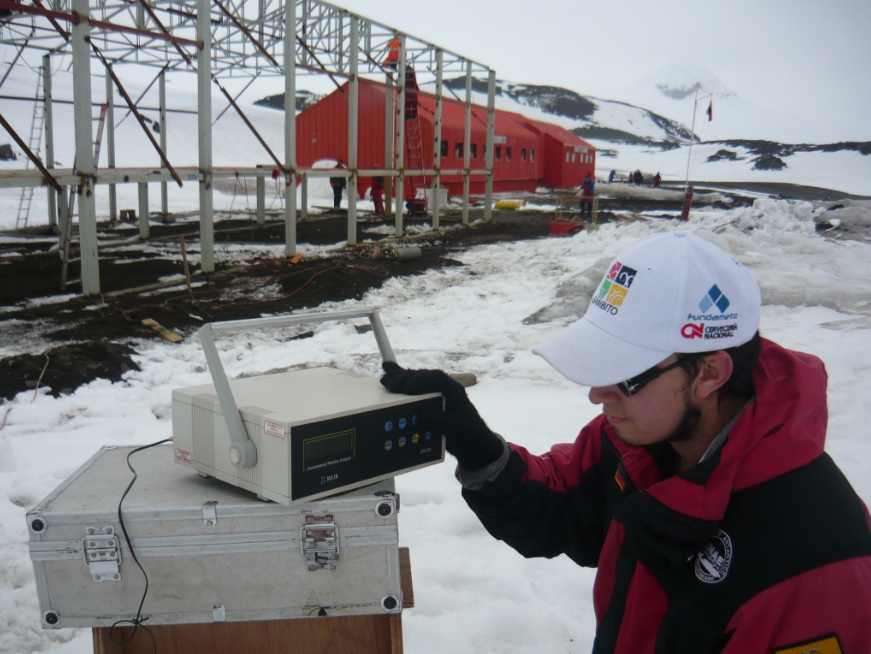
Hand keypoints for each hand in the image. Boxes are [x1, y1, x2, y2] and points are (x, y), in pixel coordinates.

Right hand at [380, 361, 504, 470]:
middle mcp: (445, 388)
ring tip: (384, 378)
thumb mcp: (454, 429)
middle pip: (423, 376)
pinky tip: (390, 371)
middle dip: (404, 378)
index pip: (436, 379)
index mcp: (454, 391)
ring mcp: (437, 393)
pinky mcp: (430, 400)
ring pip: (417, 380)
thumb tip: (420, 415)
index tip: (404, 388)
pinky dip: (403, 380)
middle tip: (387, 383)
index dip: (419, 381)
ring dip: (400, 378)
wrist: (475, 444)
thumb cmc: (468, 434)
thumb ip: (438, 420)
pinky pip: (415, 387)